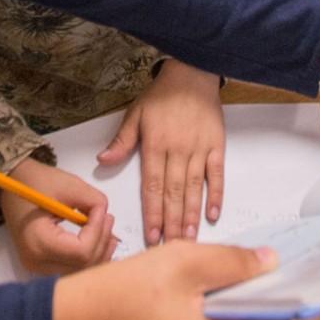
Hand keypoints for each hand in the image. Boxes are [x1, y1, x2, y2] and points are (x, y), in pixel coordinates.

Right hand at [0, 157, 115, 274]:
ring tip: (108, 231)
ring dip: (98, 254)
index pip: (80, 252)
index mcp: (38, 241)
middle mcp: (36, 262)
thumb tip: (105, 216)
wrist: (13, 184)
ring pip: (78, 273)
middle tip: (109, 219)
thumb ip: (93, 201)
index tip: (102, 211)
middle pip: (82, 267)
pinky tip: (98, 243)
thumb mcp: (69, 185)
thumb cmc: (36, 182)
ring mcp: (37, 268)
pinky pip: (71, 270)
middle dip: (102, 243)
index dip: (97, 232)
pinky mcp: (42, 265)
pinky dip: (88, 258)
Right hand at [53, 240, 277, 319]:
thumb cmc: (133, 289)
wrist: (88, 311)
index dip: (288, 307)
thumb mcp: (187, 262)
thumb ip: (233, 261)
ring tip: (256, 276)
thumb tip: (271, 261)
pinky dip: (229, 313)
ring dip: (249, 309)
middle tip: (277, 273)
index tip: (304, 284)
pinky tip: (228, 289)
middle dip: (270, 305)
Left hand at [98, 61, 224, 244]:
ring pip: (194, 188)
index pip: (152, 186)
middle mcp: (178, 150)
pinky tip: (212, 214)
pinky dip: (216, 195)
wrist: (193, 72)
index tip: (150, 235)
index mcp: (155, 144)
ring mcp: (199, 148)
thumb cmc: (162, 94)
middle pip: (173, 192)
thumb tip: (102, 160)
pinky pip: (217, 174)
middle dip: (170, 222)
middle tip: (170, 247)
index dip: (151, 213)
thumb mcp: (136, 112)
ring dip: (191, 215)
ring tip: (188, 238)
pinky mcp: (217, 145)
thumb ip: (122, 139)